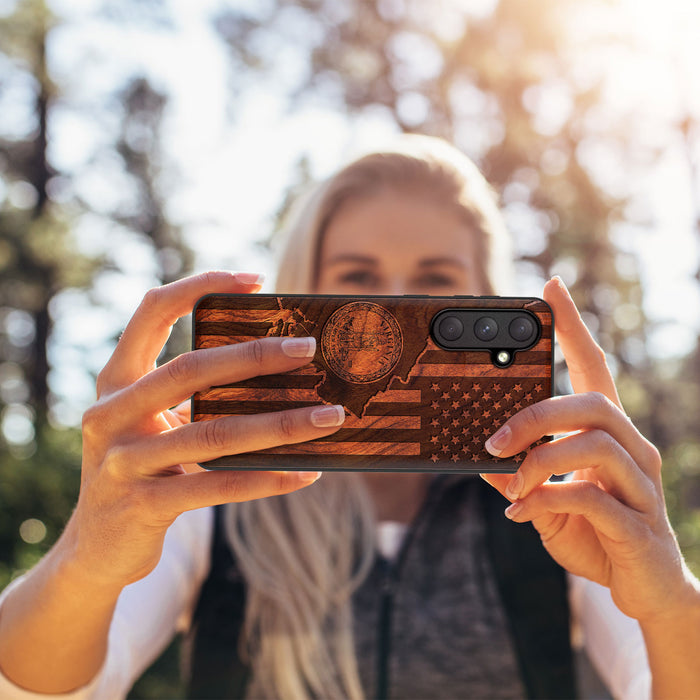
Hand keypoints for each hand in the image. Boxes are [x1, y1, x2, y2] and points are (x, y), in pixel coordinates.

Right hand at [64, 271, 343, 589]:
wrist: (95, 548)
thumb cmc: (142, 470)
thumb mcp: (154, 425)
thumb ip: (193, 397)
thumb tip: (277, 372)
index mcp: (116, 381)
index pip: (152, 312)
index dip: (199, 285)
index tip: (255, 279)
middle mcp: (111, 414)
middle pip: (190, 369)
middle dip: (255, 355)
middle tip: (309, 347)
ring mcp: (122, 462)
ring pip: (214, 433)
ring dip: (281, 424)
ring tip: (330, 417)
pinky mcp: (143, 506)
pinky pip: (217, 487)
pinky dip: (267, 479)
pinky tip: (307, 473)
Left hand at [481, 277, 695, 623]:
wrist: (643, 589)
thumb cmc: (594, 533)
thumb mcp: (546, 500)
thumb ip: (519, 477)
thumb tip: (481, 459)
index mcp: (608, 435)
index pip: (594, 368)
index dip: (574, 327)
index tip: (551, 288)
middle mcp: (632, 449)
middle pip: (591, 403)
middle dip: (536, 415)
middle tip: (493, 440)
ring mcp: (641, 486)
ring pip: (595, 443)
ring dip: (540, 460)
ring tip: (511, 483)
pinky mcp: (639, 524)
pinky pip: (591, 497)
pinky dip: (549, 499)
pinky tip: (524, 513)